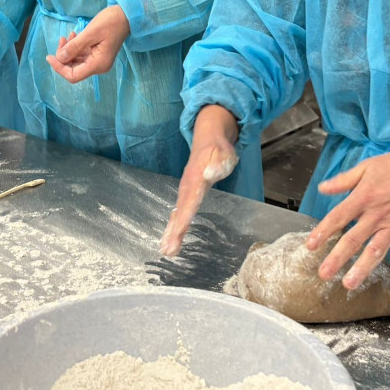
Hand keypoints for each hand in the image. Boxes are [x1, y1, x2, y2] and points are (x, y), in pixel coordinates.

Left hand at [46, 5, 129, 83]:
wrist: (126, 15)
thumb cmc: (110, 22)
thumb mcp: (90, 33)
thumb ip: (74, 47)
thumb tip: (59, 58)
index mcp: (98, 64)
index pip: (73, 75)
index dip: (59, 68)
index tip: (49, 56)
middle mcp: (98, 66)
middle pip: (73, 69)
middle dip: (63, 57)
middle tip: (62, 40)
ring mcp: (98, 60)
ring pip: (76, 62)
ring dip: (68, 50)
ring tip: (68, 36)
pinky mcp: (98, 54)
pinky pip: (82, 55)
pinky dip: (75, 47)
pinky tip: (74, 36)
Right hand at [159, 105, 239, 256]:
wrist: (208, 139)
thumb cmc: (219, 149)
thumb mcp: (224, 153)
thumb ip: (218, 164)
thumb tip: (210, 174)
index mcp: (196, 179)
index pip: (189, 202)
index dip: (184, 218)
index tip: (177, 233)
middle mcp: (187, 187)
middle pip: (180, 212)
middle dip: (173, 231)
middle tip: (167, 250)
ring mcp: (185, 190)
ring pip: (177, 213)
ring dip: (171, 232)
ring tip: (166, 250)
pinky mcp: (187, 194)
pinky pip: (179, 212)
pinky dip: (174, 226)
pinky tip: (170, 239)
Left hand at [305, 146, 389, 298]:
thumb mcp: (367, 167)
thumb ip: (344, 180)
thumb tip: (322, 188)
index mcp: (363, 197)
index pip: (338, 217)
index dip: (323, 231)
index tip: (310, 246)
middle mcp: (377, 216)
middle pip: (353, 239)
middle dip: (337, 258)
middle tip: (324, 274)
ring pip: (375, 251)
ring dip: (362, 269)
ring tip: (349, 285)